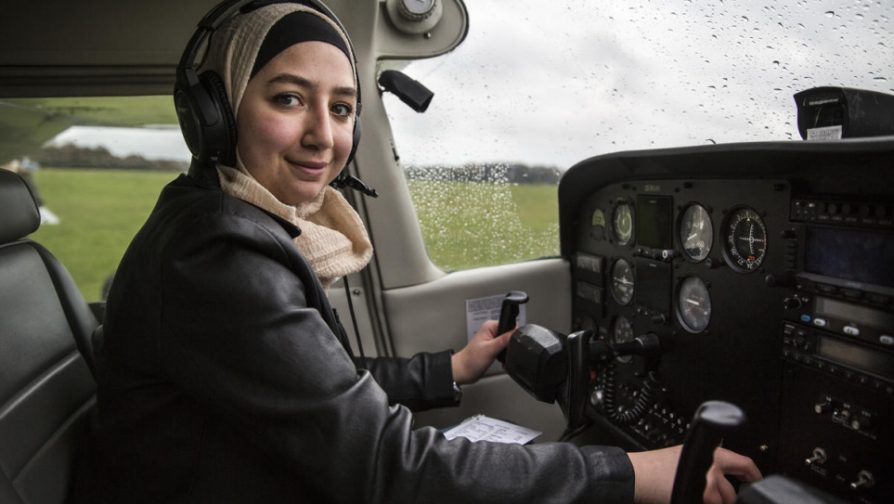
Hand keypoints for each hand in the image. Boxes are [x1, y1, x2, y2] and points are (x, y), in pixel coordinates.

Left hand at [450, 320, 511, 384]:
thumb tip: (517, 331)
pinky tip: (500, 359)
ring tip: (498, 356)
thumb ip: (504, 339)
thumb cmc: (471, 360)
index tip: (509, 343)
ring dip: (507, 350)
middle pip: (509, 334)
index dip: (513, 334)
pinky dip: (504, 354)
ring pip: (508, 342)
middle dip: (510, 344)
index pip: (509, 324)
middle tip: (501, 351)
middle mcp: (491, 331)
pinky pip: (504, 349)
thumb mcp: (490, 349)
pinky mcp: (493, 348)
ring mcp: (492, 340)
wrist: (464, 371)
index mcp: (490, 326)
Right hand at [627, 445, 760, 503]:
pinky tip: (690, 498)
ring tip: (697, 497)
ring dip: (713, 503)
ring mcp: (708, 484)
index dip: (753, 475)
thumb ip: (705, 460)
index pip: (743, 463)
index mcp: (710, 453)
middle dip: (727, 499)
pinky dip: (703, 503)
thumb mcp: (685, 454)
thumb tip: (721, 471)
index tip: (755, 481)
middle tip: (717, 499)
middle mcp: (713, 467)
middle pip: (732, 491)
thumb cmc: (655, 466)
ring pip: (722, 501)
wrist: (639, 474)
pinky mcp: (700, 496)